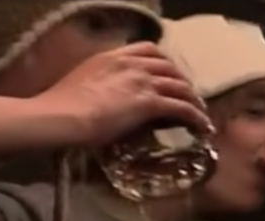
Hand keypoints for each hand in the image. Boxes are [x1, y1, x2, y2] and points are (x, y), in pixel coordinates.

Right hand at [34, 42, 212, 146]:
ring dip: (193, 99)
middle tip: (187, 95)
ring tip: (199, 111)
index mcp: (113, 57)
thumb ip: (98, 84)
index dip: (164, 62)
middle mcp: (132, 65)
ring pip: (179, 86)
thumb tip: (101, 99)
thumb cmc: (61, 106)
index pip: (148, 50)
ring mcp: (142, 82)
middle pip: (169, 67)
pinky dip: (195, 115)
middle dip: (182, 80)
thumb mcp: (81, 84)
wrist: (61, 115)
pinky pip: (181, 107)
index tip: (168, 74)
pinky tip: (202, 125)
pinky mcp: (150, 103)